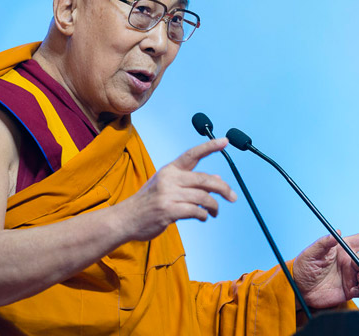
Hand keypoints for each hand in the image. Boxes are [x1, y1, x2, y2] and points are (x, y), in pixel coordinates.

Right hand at [117, 137, 237, 241]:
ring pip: (203, 197)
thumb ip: (190, 182)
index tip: (225, 141)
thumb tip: (217, 179)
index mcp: (170, 169)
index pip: (192, 154)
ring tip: (215, 212)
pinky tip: (203, 217)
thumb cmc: (149, 202)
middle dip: (223, 188)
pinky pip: (196, 211)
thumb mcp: (168, 186)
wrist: (125, 218)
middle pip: (205, 179)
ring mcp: (168, 195)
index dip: (210, 146)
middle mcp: (169, 179)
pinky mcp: (168, 211)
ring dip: (214, 206)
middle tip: (233, 197)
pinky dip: (204, 215)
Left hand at [293, 230, 358, 308]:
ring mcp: (351, 275)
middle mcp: (349, 261)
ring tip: (358, 285)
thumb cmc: (303, 267)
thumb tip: (338, 232)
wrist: (299, 289)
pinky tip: (354, 291)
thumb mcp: (311, 253)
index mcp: (342, 248)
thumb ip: (324, 243)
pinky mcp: (350, 289)